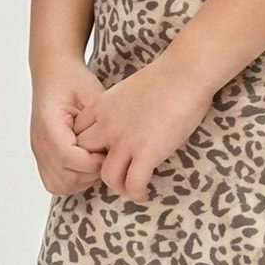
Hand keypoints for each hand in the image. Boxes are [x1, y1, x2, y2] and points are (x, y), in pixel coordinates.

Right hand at [31, 59, 108, 195]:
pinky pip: (55, 182)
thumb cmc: (73, 80)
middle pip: (64, 176)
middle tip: (105, 156)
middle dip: (90, 172)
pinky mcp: (42, 157)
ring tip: (95, 160)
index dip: (92, 161)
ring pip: (59, 184)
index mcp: (49, 125)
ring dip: (82, 179)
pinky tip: (86, 163)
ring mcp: (39, 152)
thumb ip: (100, 122)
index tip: (107, 151)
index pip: (67, 157)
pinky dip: (72, 180)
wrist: (53, 73)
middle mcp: (40, 142)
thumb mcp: (91, 93)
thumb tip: (113, 148)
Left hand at [71, 53, 215, 202]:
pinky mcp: (145, 153)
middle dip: (98, 167)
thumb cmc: (168, 75)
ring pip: (107, 176)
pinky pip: (133, 184)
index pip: (79, 133)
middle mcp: (107, 125)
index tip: (105, 152)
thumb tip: (134, 118)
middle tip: (118, 171)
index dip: (89, 146)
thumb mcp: (131, 88)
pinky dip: (137, 193)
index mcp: (102, 106)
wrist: (184, 72)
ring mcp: (124, 141)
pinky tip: (144, 193)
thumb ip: (124, 105)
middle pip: (86, 156)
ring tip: (131, 187)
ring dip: (118, 185)